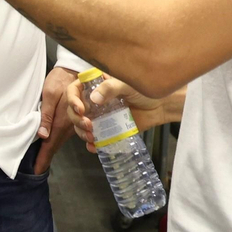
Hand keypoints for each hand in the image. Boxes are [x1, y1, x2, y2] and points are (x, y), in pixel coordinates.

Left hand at [34, 65, 77, 174]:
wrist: (75, 70)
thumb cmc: (60, 80)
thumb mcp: (50, 94)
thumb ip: (47, 114)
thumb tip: (43, 136)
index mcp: (61, 122)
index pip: (50, 144)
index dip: (43, 158)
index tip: (36, 171)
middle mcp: (69, 126)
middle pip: (56, 145)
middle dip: (46, 158)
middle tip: (37, 169)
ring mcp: (73, 124)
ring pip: (60, 140)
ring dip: (52, 150)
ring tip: (42, 161)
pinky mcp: (75, 119)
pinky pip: (65, 134)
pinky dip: (58, 141)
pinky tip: (51, 145)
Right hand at [66, 76, 182, 152]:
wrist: (160, 106)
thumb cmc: (144, 90)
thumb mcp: (126, 84)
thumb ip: (110, 88)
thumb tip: (93, 99)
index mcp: (95, 85)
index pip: (74, 89)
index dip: (72, 99)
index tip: (80, 109)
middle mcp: (94, 100)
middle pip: (75, 110)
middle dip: (76, 119)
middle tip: (88, 125)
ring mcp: (100, 116)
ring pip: (81, 125)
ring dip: (81, 132)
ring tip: (92, 137)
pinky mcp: (108, 129)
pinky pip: (94, 137)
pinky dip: (91, 144)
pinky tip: (93, 146)